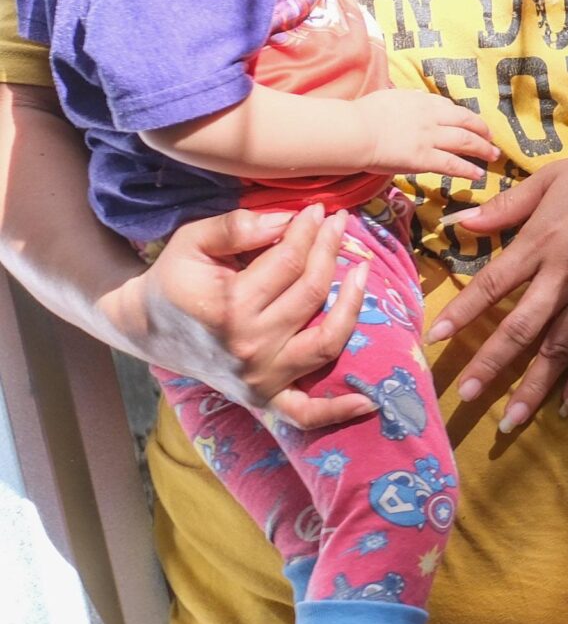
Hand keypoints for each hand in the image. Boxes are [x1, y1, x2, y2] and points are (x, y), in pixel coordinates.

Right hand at [137, 204, 375, 427]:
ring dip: (353, 305)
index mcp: (229, 307)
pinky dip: (336, 411)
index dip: (309, 230)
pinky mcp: (262, 399)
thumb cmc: (172, 280)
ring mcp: (258, 378)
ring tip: (363, 270)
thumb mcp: (192, 242)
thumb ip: (238, 226)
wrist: (143, 328)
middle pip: (312, 291)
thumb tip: (289, 220)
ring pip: (327, 341)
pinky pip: (305, 413)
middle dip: (330, 250)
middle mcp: (249, 347)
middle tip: (339, 223)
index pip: (290, 260)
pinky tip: (367, 402)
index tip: (319, 210)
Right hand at [359, 89, 498, 179]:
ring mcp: (430, 138)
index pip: (449, 107)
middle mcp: (431, 117)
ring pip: (466, 142)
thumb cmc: (361, 115)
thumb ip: (405, 99)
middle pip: (466, 121)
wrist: (353, 131)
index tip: (471, 122)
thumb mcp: (388, 97)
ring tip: (493, 156)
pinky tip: (478, 174)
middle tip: (492, 139)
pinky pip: (453, 164)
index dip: (464, 116)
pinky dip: (468, 169)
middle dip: (482, 130)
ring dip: (483, 149)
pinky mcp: (425, 158)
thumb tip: (414, 96)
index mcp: (420, 101)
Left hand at [425, 131, 567, 430]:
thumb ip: (508, 205)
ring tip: (510, 420)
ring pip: (558, 351)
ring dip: (532, 388)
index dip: (461, 314)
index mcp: (540, 243)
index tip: (435, 339)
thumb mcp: (553, 177)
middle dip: (490, 366)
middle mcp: (563, 278)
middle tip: (465, 397)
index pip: (490, 286)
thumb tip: (464, 223)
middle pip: (519, 330)